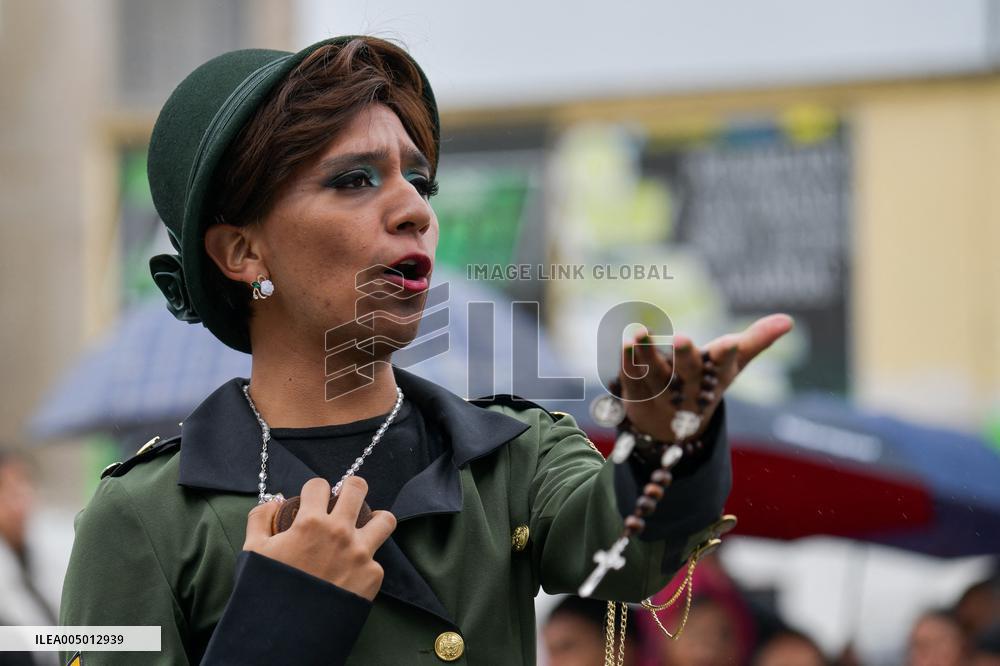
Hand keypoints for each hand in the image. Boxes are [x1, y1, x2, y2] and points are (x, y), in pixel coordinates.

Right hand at [243, 476, 395, 600]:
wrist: (289, 631)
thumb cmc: (269, 589)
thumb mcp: (254, 551)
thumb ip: (260, 519)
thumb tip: (274, 501)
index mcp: (311, 522)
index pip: (319, 485)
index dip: (314, 489)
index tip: (314, 498)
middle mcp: (340, 532)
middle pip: (358, 488)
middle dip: (352, 487)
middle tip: (347, 495)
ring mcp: (360, 553)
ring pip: (384, 519)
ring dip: (375, 518)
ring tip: (368, 522)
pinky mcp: (373, 575)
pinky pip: (376, 559)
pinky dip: (366, 561)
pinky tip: (353, 570)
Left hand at [619, 313, 793, 441]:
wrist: (669, 429)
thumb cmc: (705, 384)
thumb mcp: (731, 364)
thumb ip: (756, 341)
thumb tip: (788, 321)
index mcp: (713, 378)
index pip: (722, 365)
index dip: (725, 355)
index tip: (729, 343)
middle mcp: (688, 388)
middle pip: (687, 372)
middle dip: (685, 356)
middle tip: (682, 337)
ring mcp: (661, 393)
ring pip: (654, 374)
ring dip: (646, 355)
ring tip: (639, 332)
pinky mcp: (636, 395)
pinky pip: (631, 379)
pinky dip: (627, 363)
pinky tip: (624, 343)